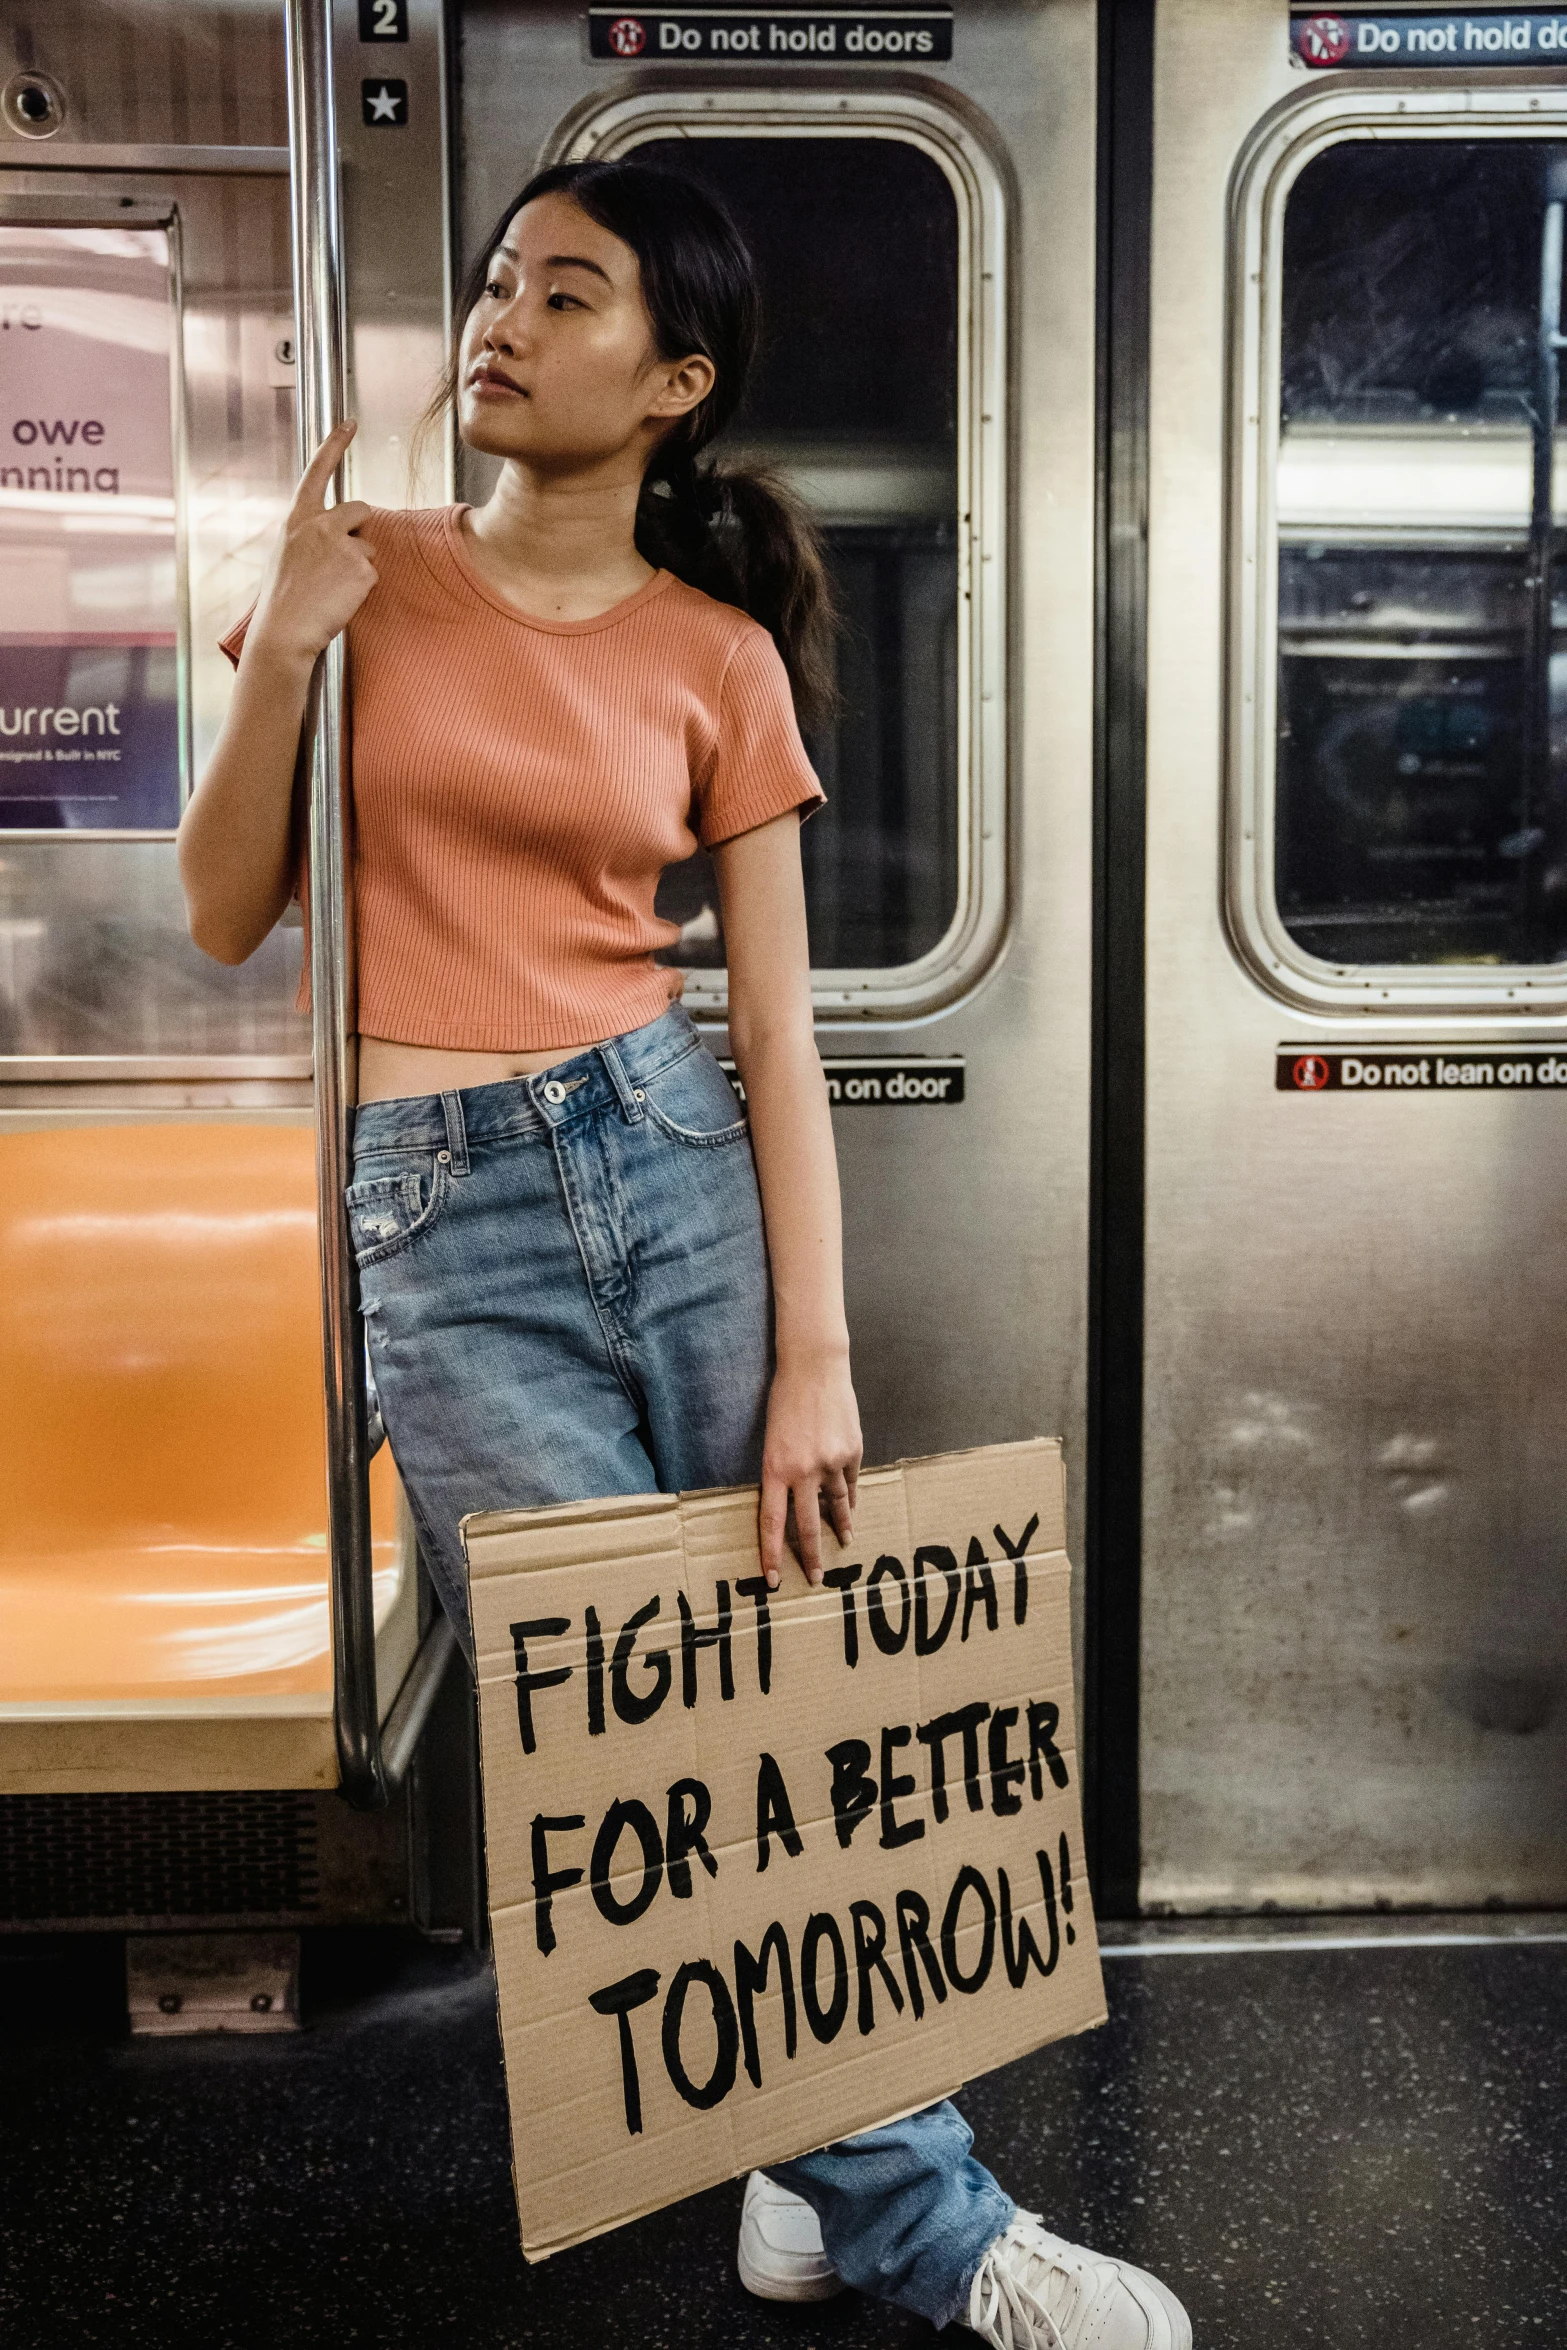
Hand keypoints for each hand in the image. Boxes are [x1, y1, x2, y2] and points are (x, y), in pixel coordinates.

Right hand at [248, 420, 377, 667]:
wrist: (283, 631)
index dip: (335, 444)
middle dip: (359, 529)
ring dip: (358, 565)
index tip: (350, 423)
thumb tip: (330, 535)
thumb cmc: (281, 599)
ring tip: (332, 588)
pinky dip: (361, 588)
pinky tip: (340, 598)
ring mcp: (343, 545)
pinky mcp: (362, 569)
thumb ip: (306, 536)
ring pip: (368, 548)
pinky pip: (373, 574)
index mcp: (297, 518)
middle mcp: (321, 524)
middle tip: (342, 559)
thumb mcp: (285, 555)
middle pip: (360, 509)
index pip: (317, 471)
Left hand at [758, 1352, 862, 1589]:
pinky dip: (851, 1499)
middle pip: (807, 1525)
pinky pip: (851, 1484)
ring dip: (839, 1528)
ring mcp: (831, 1462)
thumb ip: (782, 1471)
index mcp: (775, 1468)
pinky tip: (851, 1511)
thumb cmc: (785, 1400)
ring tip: (844, 1544)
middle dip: (812, 1556)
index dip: (772, 1554)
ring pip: (836, 1506)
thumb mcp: (773, 1439)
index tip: (774, 1579)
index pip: (771, 1523)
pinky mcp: (852, 1451)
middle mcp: (803, 1471)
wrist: (815, 1368)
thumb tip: (794, 1501)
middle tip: (817, 1578)